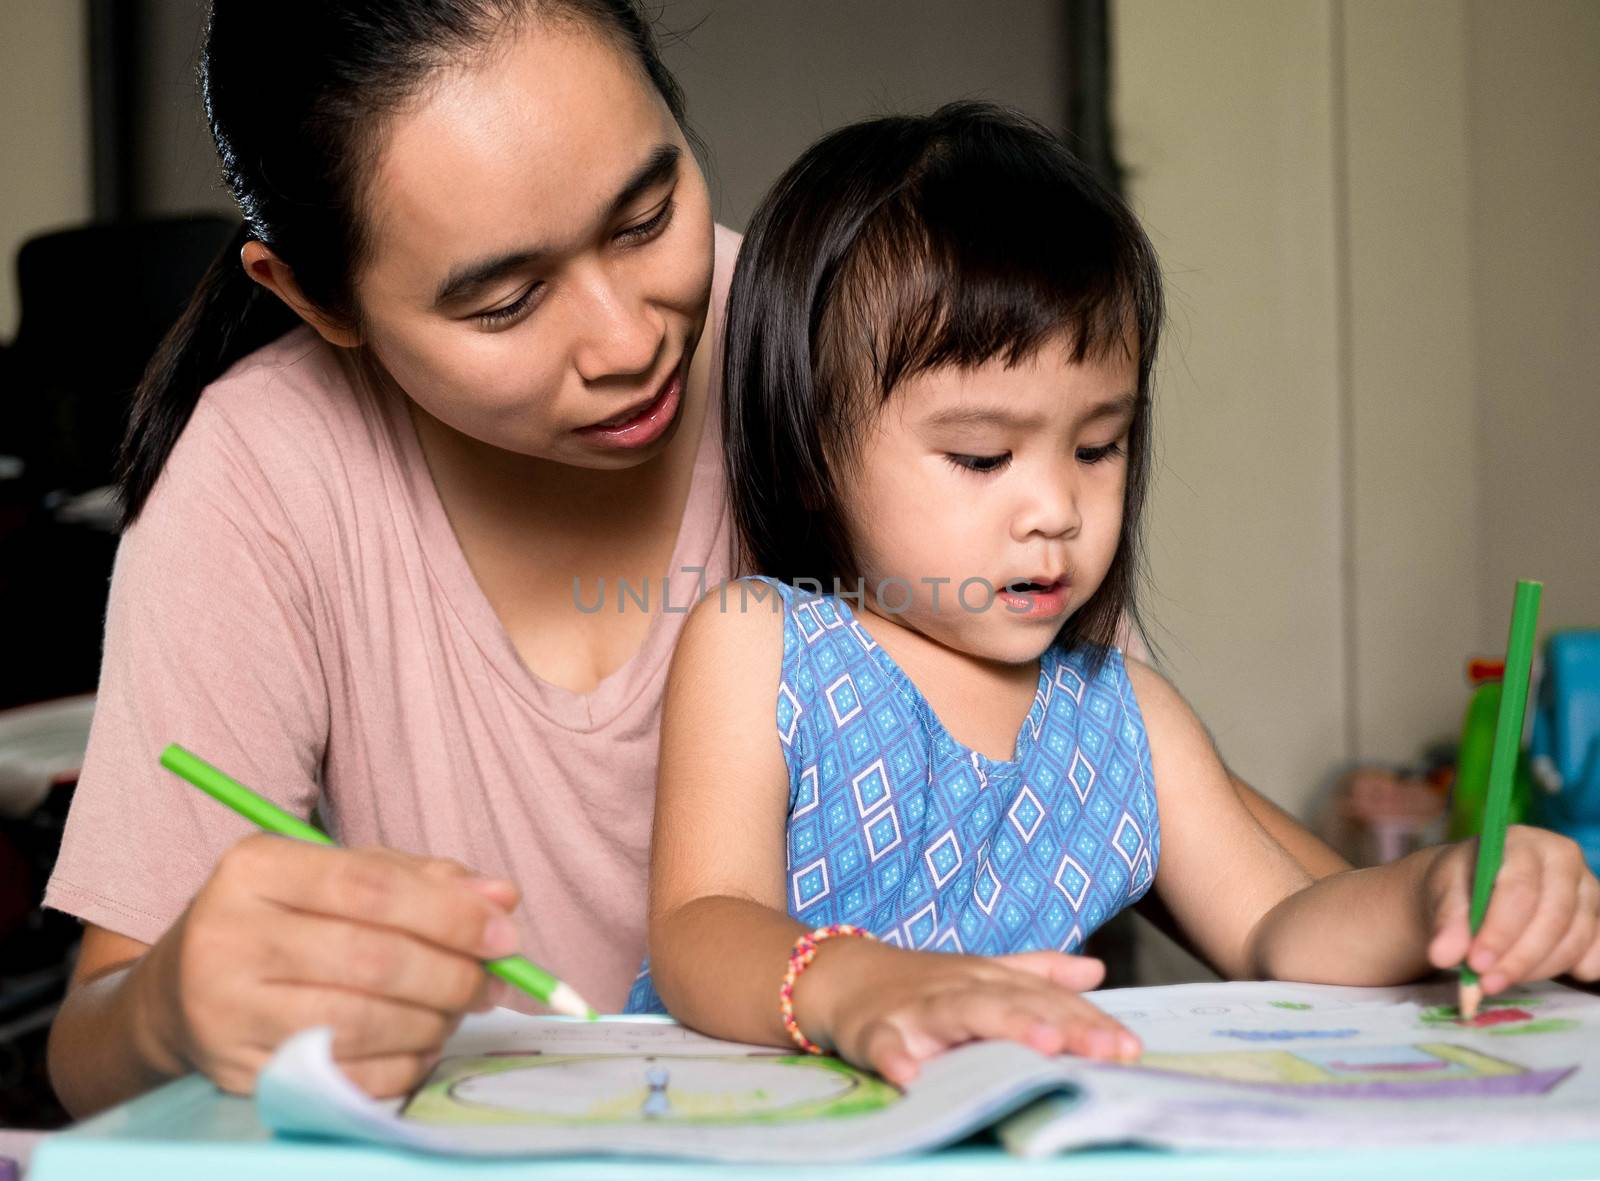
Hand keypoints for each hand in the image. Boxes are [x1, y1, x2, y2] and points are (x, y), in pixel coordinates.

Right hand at [135, 833, 521, 1096]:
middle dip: (452, 975)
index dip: (449, 914)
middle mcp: (228, 936)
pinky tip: (419, 1045)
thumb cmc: (282, 921)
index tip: (504, 934)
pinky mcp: (237, 1072)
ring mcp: (225, 1011)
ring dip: (432, 1021)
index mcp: (256, 868)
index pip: (370, 887)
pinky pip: (345, 1076)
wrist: (179, 992)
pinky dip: (402, 1065)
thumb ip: (422, 881)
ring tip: (455, 1010)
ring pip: (361, 1022)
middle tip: (491, 982)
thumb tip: (503, 899)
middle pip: (371, 959)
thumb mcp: (337, 876)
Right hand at [800, 942, 1137, 1085]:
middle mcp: (959, 989)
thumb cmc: (922, 983)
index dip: (1089, 1022)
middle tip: (1105, 1049)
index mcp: (988, 980)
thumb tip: (1096, 970)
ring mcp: (916, 1009)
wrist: (842, 977)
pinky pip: (885, 1044)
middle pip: (1016, 1003)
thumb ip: (1038, 972)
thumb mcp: (982, 972)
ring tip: (1044, 1044)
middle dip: (1063, 1024)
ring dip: (1003, 1026)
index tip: (1131, 1048)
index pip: (1047, 1000)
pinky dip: (896, 1057)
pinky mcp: (874, 1030)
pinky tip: (911, 1076)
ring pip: (963, 1014)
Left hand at [1424, 825, 1599, 993]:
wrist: (1476, 886)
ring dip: (1536, 969)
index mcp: (1523, 842)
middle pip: (1553, 918)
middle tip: (1486, 983)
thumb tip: (1443, 955)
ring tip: (1497, 980)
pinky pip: (1596, 953)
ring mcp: (1588, 889)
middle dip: (1518, 958)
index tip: (1476, 963)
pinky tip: (1536, 975)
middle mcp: (1563, 859)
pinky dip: (1571, 970)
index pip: (1520, 890)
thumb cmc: (1462, 883)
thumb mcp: (1444, 893)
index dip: (1500, 931)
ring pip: (1575, 939)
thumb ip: (1446, 921)